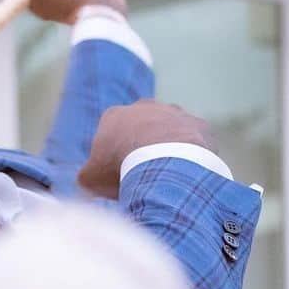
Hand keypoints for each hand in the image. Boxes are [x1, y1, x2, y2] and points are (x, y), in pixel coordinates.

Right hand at [78, 101, 216, 198]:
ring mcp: (175, 113)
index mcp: (115, 115)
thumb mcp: (90, 178)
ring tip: (168, 175)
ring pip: (171, 130)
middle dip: (142, 146)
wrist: (163, 166)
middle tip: (144, 173)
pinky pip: (196, 140)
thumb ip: (88, 175)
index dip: (113, 154)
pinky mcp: (199, 125)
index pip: (111, 132)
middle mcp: (145, 106)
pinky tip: (189, 173)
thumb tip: (89, 181)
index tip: (117, 174)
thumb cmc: (121, 169)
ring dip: (169, 148)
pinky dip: (193, 154)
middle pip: (142, 127)